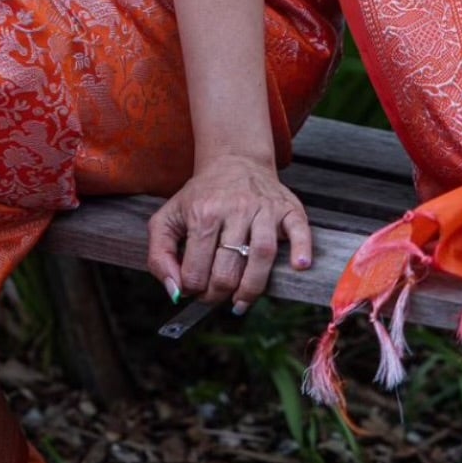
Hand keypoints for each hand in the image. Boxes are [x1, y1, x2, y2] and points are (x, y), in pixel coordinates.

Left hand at [147, 155, 313, 314]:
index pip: (196, 269)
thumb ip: (159, 256)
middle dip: (219, 294)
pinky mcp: (287, 208)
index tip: (194, 290)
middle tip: (216, 297)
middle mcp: (234, 209)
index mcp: (202, 213)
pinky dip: (302, 249)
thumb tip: (175, 291)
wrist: (233, 161)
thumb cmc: (201, 196)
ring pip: (261, 254)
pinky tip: (298, 266)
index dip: (193, 289)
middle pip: (228, 268)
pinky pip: (299, 230)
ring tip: (241, 301)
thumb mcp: (167, 219)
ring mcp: (263, 208)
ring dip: (252, 288)